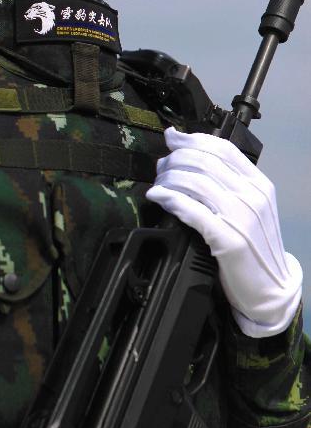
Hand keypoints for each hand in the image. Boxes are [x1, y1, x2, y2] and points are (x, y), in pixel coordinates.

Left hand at [145, 128, 301, 336]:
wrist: (271, 288)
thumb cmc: (254, 247)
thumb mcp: (249, 208)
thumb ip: (227, 183)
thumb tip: (190, 155)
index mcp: (259, 184)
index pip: (223, 149)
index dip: (192, 139)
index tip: (172, 138)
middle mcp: (252, 196)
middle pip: (204, 161)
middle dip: (175, 159)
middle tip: (160, 167)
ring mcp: (242, 217)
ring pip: (196, 182)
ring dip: (168, 179)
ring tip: (157, 185)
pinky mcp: (229, 239)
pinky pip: (193, 210)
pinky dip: (170, 199)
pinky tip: (158, 197)